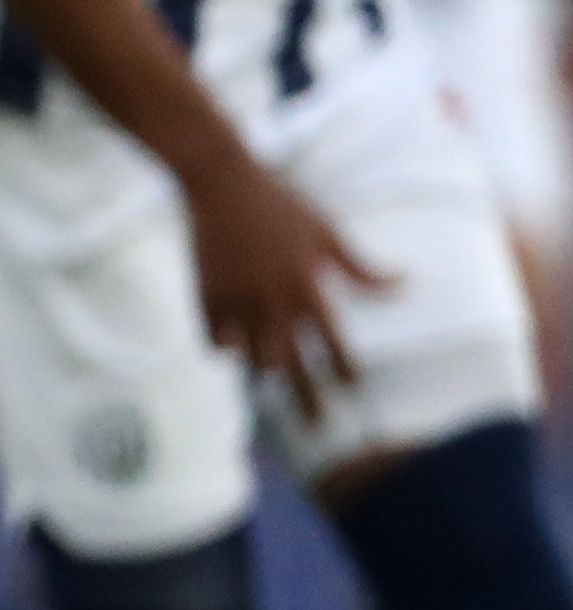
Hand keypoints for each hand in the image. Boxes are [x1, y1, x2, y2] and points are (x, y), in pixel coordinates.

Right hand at [184, 154, 391, 418]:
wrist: (220, 183)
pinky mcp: (206, 299)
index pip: (335, 344)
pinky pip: (216, 342)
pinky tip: (230, 352)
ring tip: (269, 388)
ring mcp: (238, 303)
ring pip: (253, 361)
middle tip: (318, 426)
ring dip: (264, 375)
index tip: (352, 389)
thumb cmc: (280, 203)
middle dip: (308, 400)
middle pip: (296, 367)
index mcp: (308, 287)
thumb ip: (360, 267)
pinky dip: (224, 350)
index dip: (345, 370)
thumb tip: (404, 283)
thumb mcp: (327, 231)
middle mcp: (275, 302)